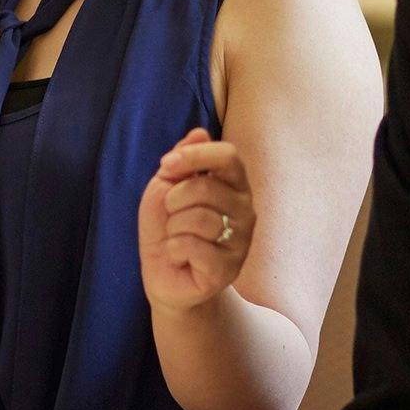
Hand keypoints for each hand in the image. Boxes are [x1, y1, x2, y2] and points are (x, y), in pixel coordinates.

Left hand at [137, 129, 255, 313]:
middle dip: (174, 200)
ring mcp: (241, 241)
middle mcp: (245, 210)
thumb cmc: (167, 228)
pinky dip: (174, 249)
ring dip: (173, 228)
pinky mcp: (228, 269)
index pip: (228, 156)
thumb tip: (200, 133)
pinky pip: (193, 246)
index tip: (166, 166)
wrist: (164, 276)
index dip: (194, 156)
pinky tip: (180, 256)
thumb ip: (183, 160)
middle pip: (206, 187)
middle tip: (171, 215)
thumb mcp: (166, 187)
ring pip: (199, 218)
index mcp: (234, 185)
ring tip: (176, 238)